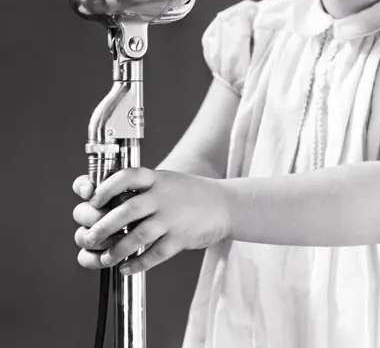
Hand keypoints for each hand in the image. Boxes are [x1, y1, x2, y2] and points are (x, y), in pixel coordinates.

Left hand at [73, 168, 229, 274]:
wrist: (224, 204)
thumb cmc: (190, 194)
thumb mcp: (167, 181)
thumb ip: (143, 188)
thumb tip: (109, 201)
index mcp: (158, 179)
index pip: (127, 176)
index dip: (106, 188)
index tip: (94, 201)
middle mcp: (164, 196)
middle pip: (127, 210)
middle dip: (103, 227)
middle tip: (89, 238)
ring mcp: (173, 218)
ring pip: (137, 236)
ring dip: (117, 250)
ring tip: (106, 258)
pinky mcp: (181, 238)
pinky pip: (154, 255)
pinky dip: (137, 264)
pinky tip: (126, 268)